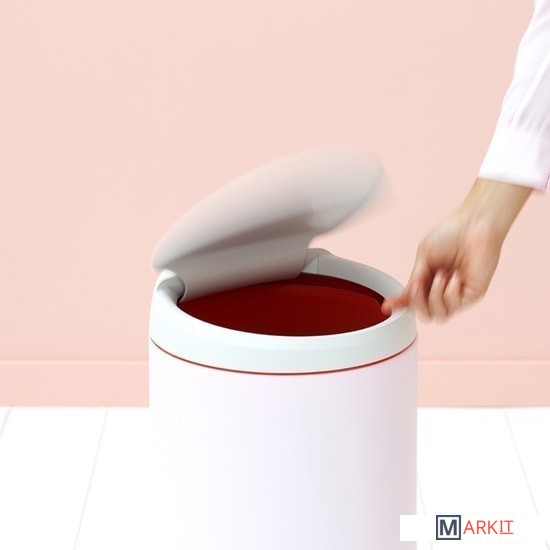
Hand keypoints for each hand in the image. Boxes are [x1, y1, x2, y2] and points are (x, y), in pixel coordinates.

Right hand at [381, 178, 531, 321]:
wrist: (473, 225)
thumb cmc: (451, 234)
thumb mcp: (424, 256)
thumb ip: (415, 278)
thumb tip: (406, 296)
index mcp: (429, 279)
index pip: (413, 299)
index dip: (400, 304)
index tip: (387, 307)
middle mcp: (442, 288)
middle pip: (425, 313)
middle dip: (418, 303)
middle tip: (419, 286)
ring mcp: (458, 293)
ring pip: (439, 315)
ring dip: (435, 296)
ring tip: (441, 275)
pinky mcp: (472, 294)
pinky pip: (454, 307)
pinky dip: (450, 293)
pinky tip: (455, 277)